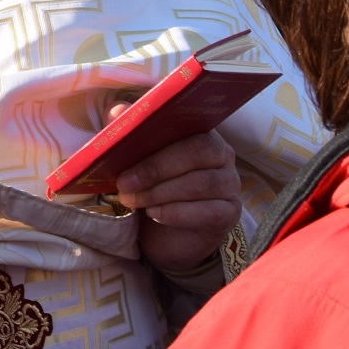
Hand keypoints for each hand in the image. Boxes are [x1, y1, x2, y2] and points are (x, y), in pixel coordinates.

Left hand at [106, 118, 242, 273]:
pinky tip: (155, 214)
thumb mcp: (133, 161)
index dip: (156, 134)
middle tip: (124, 183)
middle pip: (197, 151)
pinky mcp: (230, 213)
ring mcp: (230, 184)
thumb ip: (127, 133)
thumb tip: (118, 111)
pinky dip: (178, 213)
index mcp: (199, 132)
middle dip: (156, 167)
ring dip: (161, 193)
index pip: (186, 123)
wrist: (164, 237)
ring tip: (133, 201)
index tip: (125, 146)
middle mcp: (221, 154)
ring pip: (201, 183)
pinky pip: (209, 211)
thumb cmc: (150, 189)